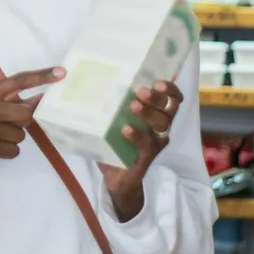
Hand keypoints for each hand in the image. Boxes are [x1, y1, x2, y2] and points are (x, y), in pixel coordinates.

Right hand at [0, 68, 64, 177]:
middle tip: (9, 123)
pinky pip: (13, 151)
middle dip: (23, 121)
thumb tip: (37, 100)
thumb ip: (4, 99)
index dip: (41, 77)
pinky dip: (6, 151)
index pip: (19, 81)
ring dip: (12, 137)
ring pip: (20, 135)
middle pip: (26, 115)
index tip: (61, 73)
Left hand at [99, 79, 183, 220]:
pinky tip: (125, 129)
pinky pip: (147, 145)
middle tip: (140, 91)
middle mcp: (160, 126)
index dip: (169, 88)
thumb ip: (107, 101)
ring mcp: (155, 142)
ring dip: (148, 113)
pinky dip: (137, 136)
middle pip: (169, 108)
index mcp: (155, 112)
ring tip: (133, 105)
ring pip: (162, 125)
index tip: (157, 81)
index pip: (171, 97)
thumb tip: (82, 79)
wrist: (115, 174)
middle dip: (157, 98)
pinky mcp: (147, 157)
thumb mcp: (111, 117)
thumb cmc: (113, 138)